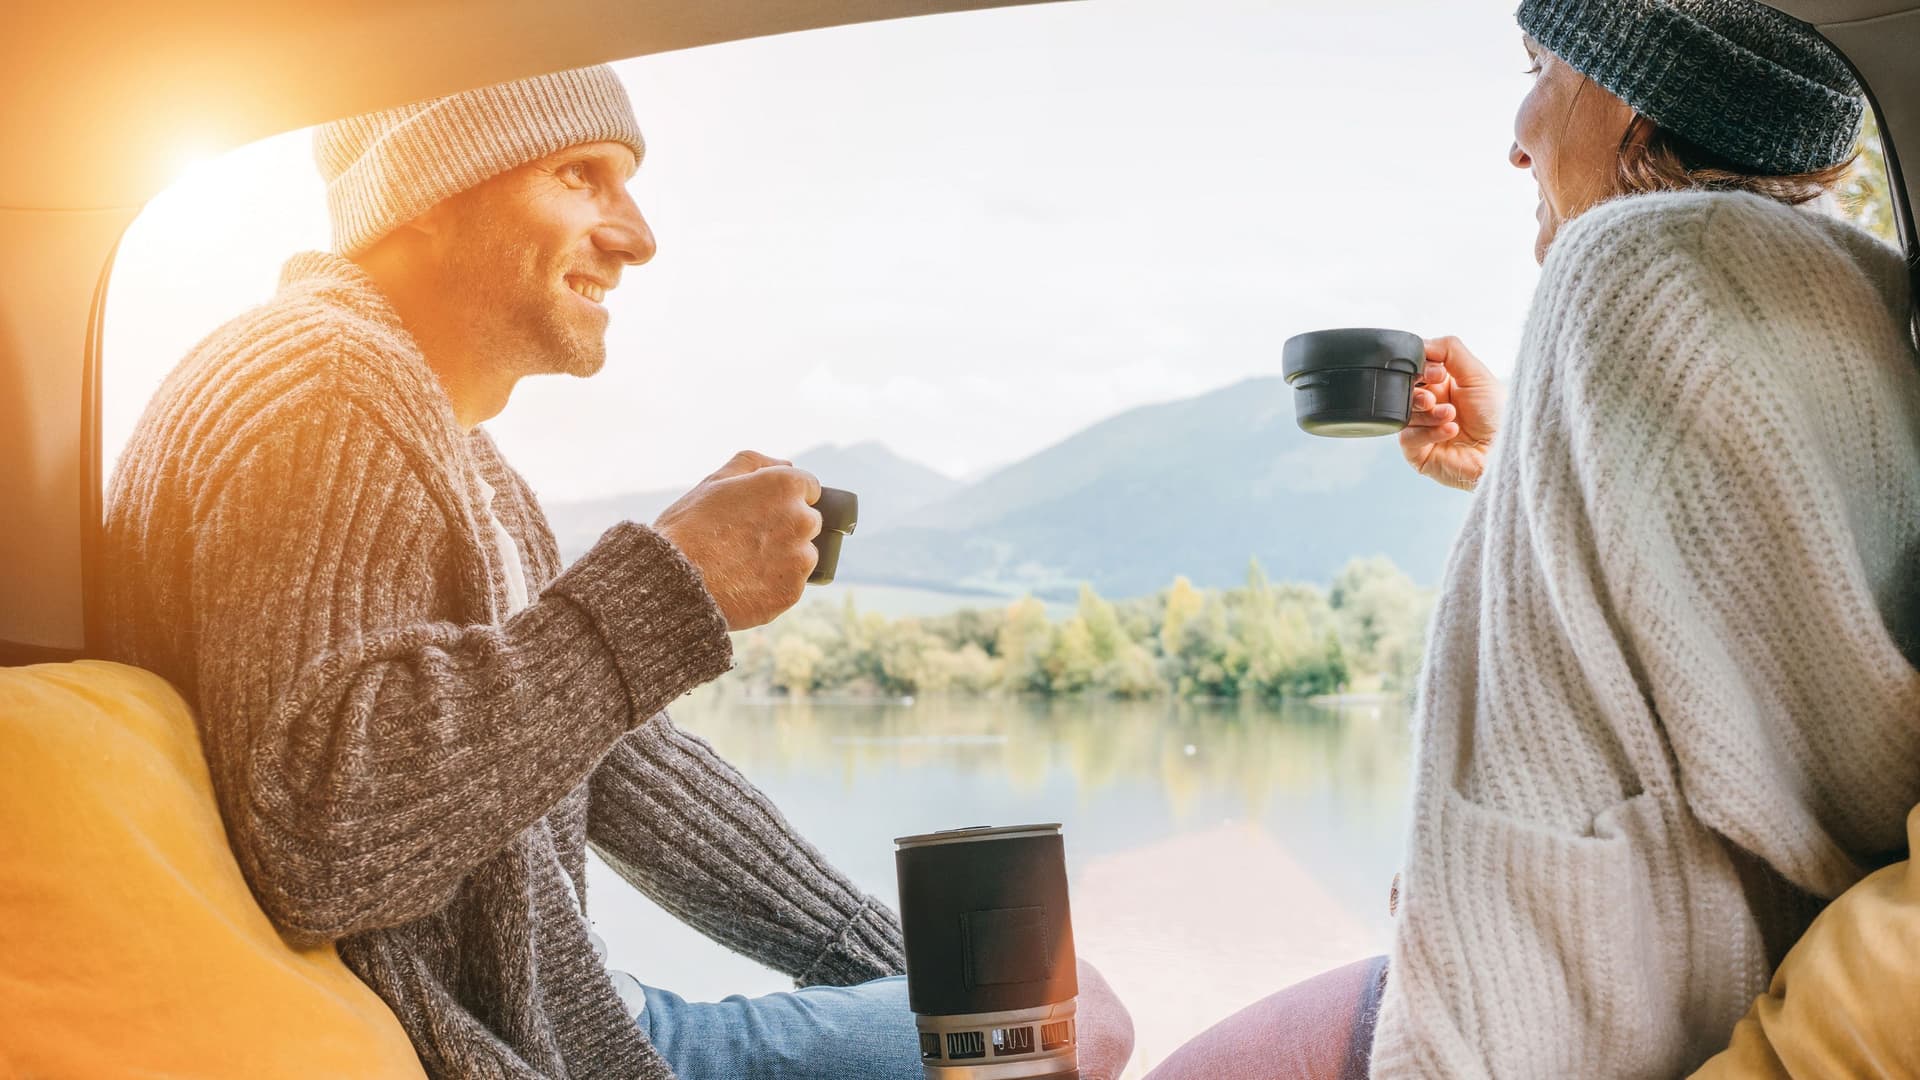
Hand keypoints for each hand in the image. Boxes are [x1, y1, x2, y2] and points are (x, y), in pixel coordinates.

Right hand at [652, 451, 822, 630]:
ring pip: (803, 555)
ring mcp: (800, 558)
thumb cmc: (689, 526)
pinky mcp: (792, 591)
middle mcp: (802, 520)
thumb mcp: (714, 481)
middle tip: (748, 538)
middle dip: (786, 527)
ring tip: (744, 563)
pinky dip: (774, 585)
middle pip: (809, 521)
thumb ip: (754, 463)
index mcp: (786, 487)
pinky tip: (745, 583)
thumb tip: (786, 464)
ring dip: (784, 557)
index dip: (783, 498)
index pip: (808, 488)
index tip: (763, 510)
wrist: (674, 581)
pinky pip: (792, 584)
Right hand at [1400, 336, 1502, 491]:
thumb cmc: (1499, 417)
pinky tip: (1450, 430)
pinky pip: (1408, 438)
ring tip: (1450, 415)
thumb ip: (1450, 350)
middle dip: (1418, 391)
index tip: (1437, 373)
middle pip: (1405, 392)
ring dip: (1428, 413)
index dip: (1420, 369)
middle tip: (1434, 397)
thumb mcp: (1477, 374)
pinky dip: (1428, 432)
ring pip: (1404, 414)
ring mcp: (1423, 431)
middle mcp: (1431, 407)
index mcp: (1443, 386)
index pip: (1416, 371)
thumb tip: (1422, 343)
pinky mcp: (1419, 454)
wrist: (1507, 452)